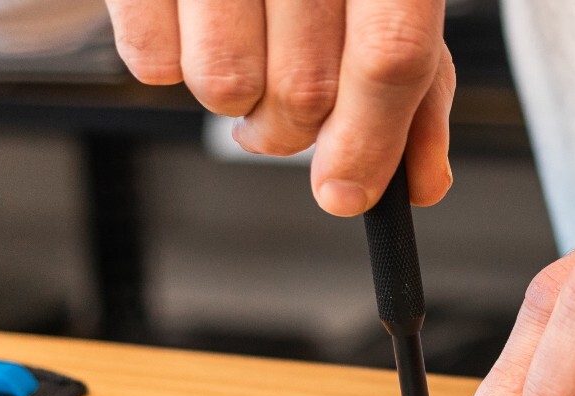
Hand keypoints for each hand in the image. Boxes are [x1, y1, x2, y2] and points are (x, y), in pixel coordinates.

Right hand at [104, 0, 454, 215]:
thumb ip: (417, 87)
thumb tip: (421, 181)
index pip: (391, 54)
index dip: (370, 141)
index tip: (347, 191)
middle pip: (304, 91)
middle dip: (294, 131)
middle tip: (286, 110)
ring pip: (224, 88)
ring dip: (237, 101)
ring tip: (242, 51)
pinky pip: (153, 63)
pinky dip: (173, 64)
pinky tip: (195, 24)